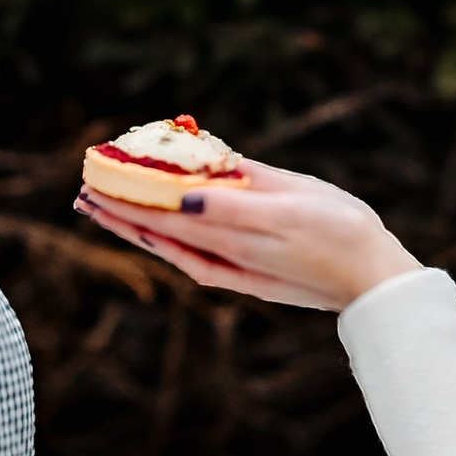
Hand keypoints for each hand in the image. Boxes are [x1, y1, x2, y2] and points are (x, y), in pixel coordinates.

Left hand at [74, 156, 420, 313]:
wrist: (374, 279)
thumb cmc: (341, 230)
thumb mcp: (292, 203)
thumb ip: (238, 198)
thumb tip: (187, 195)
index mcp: (234, 233)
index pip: (166, 211)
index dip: (129, 193)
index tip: (96, 175)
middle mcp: (226, 256)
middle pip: (159, 230)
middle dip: (119, 210)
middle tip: (82, 191)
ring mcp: (234, 270)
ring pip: (171, 245)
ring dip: (135, 226)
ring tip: (103, 210)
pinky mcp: (245, 278)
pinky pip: (192, 258)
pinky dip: (167, 243)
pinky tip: (156, 235)